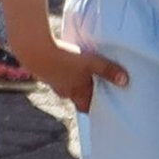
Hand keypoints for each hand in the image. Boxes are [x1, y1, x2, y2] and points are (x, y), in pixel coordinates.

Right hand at [1, 15, 126, 113]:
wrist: (33, 50)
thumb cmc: (64, 59)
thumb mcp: (90, 63)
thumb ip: (108, 71)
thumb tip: (126, 81)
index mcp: (76, 93)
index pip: (86, 108)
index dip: (93, 106)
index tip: (100, 101)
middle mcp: (63, 90)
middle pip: (75, 97)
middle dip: (83, 92)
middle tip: (91, 84)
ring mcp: (50, 81)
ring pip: (63, 85)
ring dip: (70, 80)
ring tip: (76, 70)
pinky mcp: (41, 70)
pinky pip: (53, 74)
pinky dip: (59, 70)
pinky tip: (61, 60)